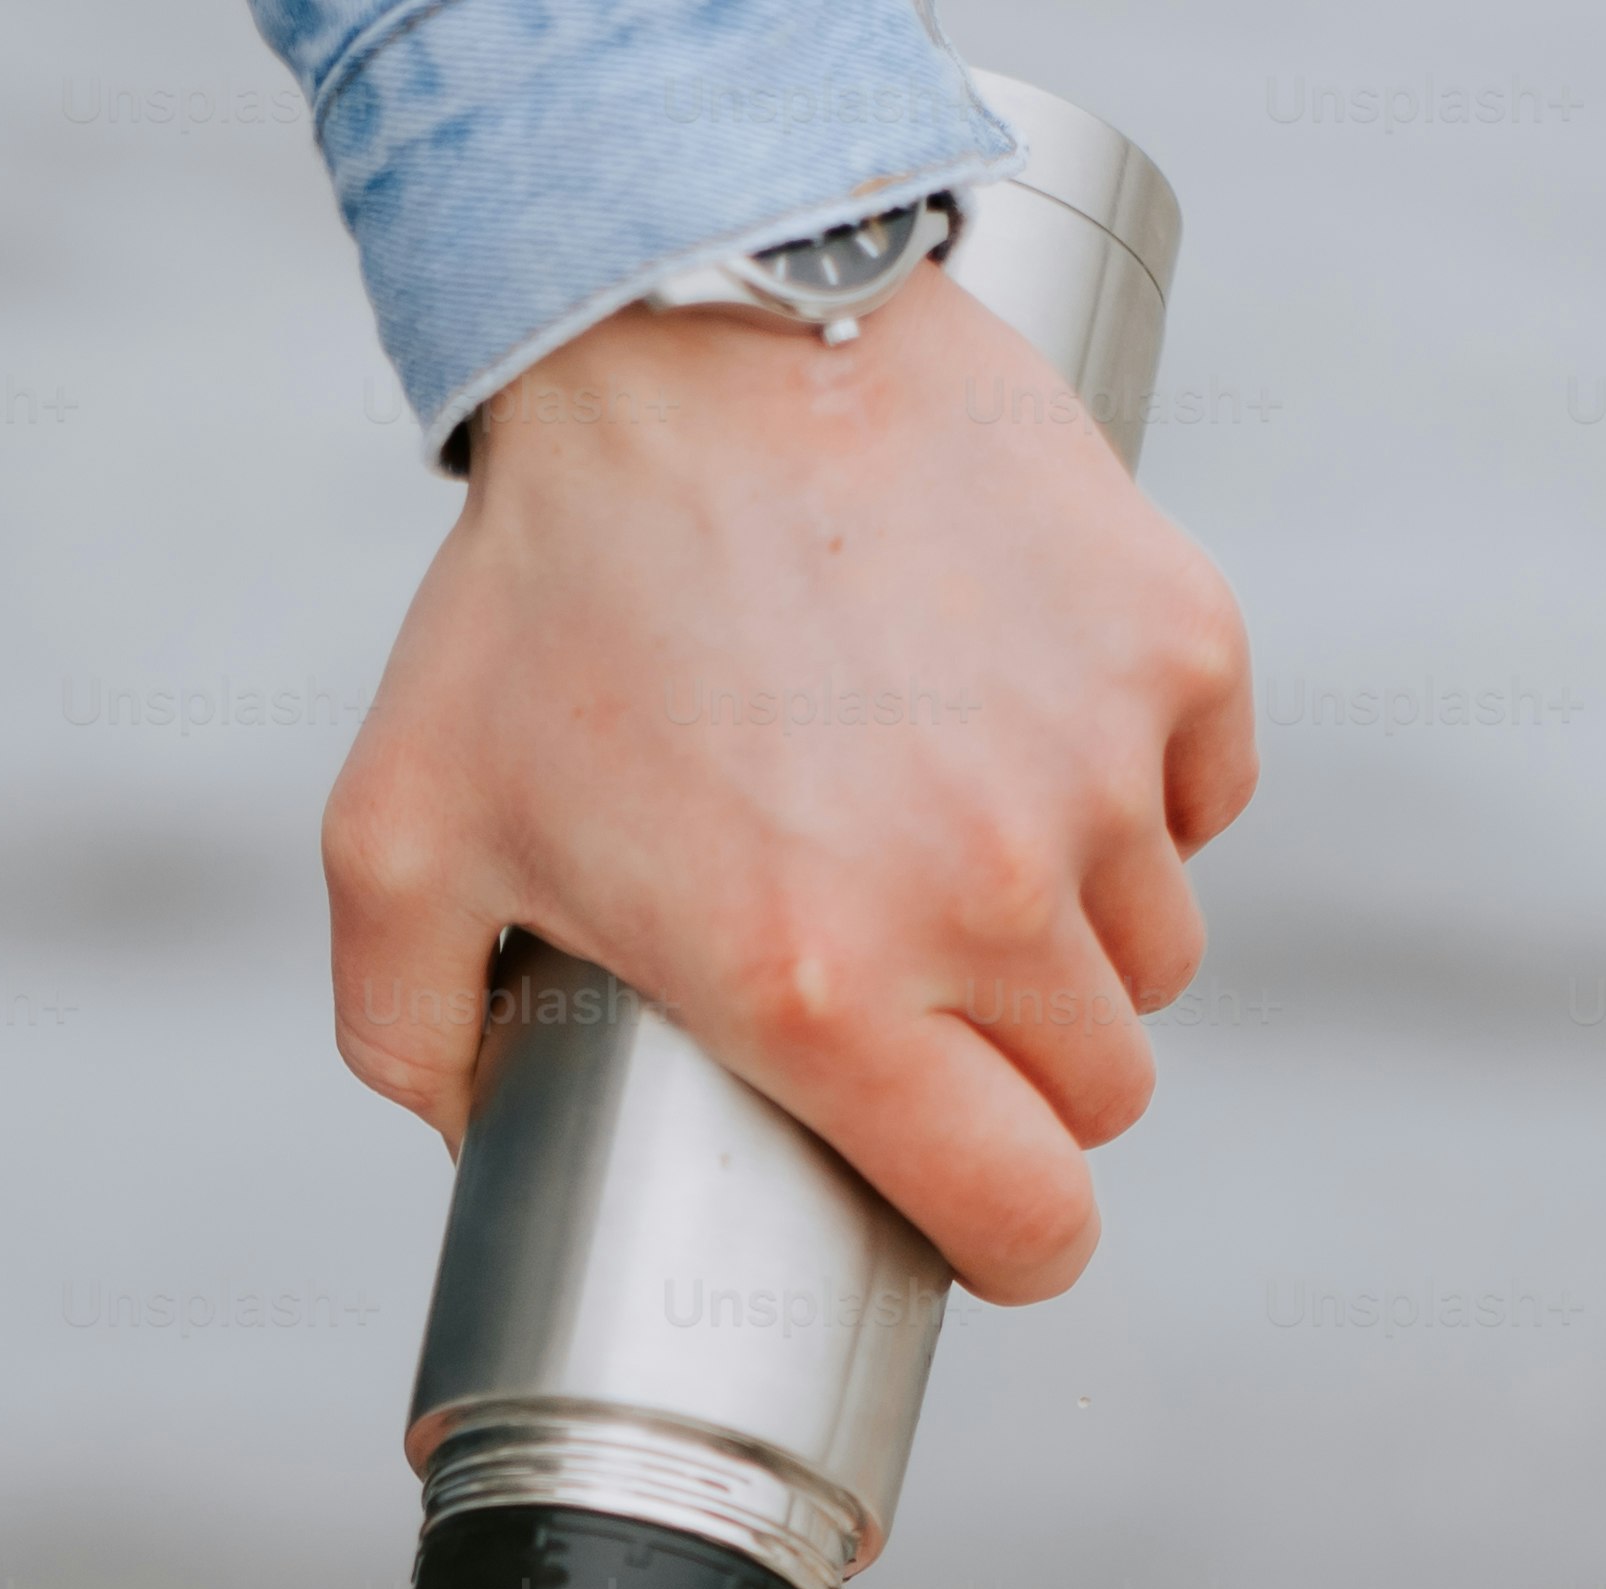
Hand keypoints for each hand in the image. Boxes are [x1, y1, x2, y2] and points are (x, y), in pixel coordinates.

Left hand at [323, 270, 1256, 1303]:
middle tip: (928, 998)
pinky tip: (1031, 733)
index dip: (1016, 1246)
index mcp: (819, 990)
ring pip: (1159, 950)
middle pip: (1104, 1093)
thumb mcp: (401, 827)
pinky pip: (1204, 791)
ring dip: (1083, 937)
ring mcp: (1097, 765)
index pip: (1027, 1219)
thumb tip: (464, 1142)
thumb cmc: (541, 585)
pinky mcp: (1172, 639)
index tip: (983, 1212)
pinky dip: (1144, 787)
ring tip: (958, 844)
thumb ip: (404, 1026)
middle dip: (1029, 1079)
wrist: (682, 325)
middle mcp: (984, 899)